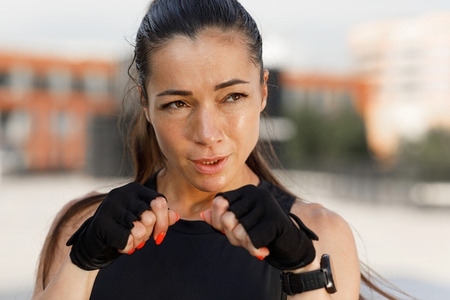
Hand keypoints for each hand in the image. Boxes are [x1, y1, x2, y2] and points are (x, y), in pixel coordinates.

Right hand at [66, 182, 178, 269]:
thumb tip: (176, 216)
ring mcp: (110, 206)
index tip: (159, 236)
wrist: (94, 244)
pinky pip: (126, 240)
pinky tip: (120, 246)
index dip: (164, 222)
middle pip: (151, 216)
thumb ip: (161, 216)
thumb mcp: (144, 220)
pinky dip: (127, 248)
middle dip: (149, 233)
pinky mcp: (101, 223)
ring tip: (130, 240)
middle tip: (139, 238)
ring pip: (139, 229)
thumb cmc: (124, 228)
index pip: (160, 202)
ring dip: (137, 241)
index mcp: (135, 189)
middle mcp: (122, 193)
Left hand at [202, 185, 317, 269]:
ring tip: (257, 243)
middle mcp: (256, 193)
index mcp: (246, 191)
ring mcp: (266, 204)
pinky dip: (254, 249)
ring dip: (245, 244)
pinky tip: (263, 249)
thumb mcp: (238, 225)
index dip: (219, 221)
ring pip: (238, 231)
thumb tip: (203, 214)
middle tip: (248, 239)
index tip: (232, 230)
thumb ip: (220, 219)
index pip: (219, 202)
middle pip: (227, 219)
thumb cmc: (261, 232)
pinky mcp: (275, 220)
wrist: (291, 244)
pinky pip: (251, 240)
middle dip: (233, 236)